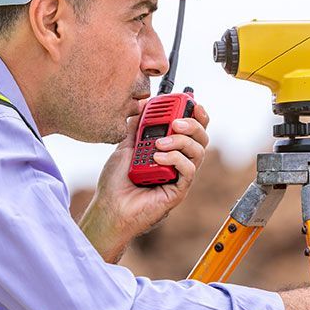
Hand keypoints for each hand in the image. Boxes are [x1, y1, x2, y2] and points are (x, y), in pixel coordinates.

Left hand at [79, 99, 210, 260]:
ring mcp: (180, 177)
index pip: (192, 130)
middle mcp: (178, 162)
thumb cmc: (116, 182)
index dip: (197, 115)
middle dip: (193, 125)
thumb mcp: (125, 146)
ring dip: (181, 142)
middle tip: (175, 122)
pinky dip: (175, 159)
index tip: (192, 102)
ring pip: (198, 152)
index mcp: (170, 150)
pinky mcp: (179, 190)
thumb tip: (142, 104)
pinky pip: (188, 170)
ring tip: (158, 144)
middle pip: (202, 138)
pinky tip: (157, 158)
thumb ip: (136, 126)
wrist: (108, 206)